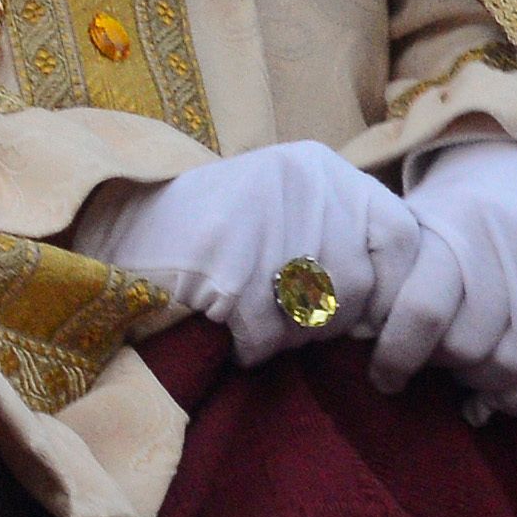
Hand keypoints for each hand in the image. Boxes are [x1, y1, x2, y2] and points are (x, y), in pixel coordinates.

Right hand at [85, 141, 429, 368]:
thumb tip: (394, 311)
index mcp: (324, 169)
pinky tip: (227, 332)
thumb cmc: (207, 236)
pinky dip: (248, 347)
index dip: (393, 291)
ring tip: (253, 324)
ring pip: (318, 313)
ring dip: (288, 338)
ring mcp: (265, 217)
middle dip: (329, 323)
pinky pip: (265, 333)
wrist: (112, 228)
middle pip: (361, 286)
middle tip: (285, 324)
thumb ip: (343, 242)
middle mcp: (304, 183)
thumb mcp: (286, 212)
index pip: (405, 238)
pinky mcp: (226, 259)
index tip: (366, 323)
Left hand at [367, 140, 516, 418]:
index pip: (426, 309)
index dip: (398, 356)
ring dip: (481, 385)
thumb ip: (386, 281)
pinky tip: (499, 395)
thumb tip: (357, 339)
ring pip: (515, 368)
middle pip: (470, 347)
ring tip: (466, 375)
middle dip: (442, 366)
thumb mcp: (414, 231)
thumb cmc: (456, 225)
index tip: (384, 377)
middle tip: (433, 363)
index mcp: (460, 225)